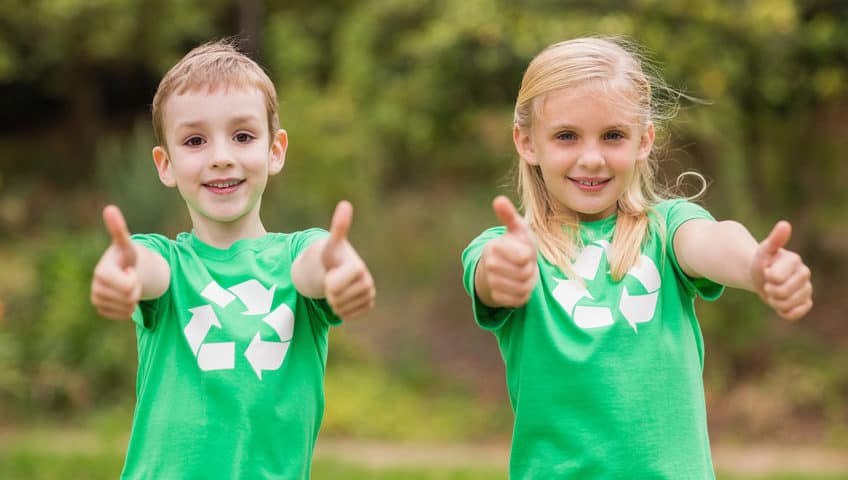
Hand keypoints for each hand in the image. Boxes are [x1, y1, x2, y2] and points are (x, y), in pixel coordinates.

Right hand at [91, 205, 140, 319]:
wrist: (123, 269)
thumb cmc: (126, 255)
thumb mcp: (127, 244)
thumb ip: (119, 230)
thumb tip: (110, 208)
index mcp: (100, 272)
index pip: (127, 287)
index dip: (134, 280)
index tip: (129, 270)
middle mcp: (95, 287)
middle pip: (129, 298)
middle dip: (136, 289)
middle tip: (129, 277)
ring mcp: (97, 299)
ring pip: (127, 308)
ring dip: (133, 299)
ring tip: (127, 284)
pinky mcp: (101, 309)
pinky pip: (123, 316)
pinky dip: (129, 308)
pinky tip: (124, 295)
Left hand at [321, 201, 375, 319]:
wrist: (337, 268)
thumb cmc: (332, 255)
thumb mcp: (330, 243)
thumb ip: (339, 227)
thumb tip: (345, 204)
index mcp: (359, 267)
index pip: (333, 287)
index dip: (327, 282)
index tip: (332, 270)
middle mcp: (368, 282)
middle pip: (336, 300)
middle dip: (329, 292)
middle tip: (334, 279)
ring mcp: (369, 295)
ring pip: (341, 310)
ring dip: (334, 301)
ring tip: (338, 286)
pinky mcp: (368, 305)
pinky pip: (347, 316)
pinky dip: (341, 309)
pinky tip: (343, 296)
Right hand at [477, 196, 537, 307]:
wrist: (499, 270)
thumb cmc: (514, 246)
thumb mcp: (516, 229)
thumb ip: (509, 216)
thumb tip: (498, 199)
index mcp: (493, 247)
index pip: (524, 257)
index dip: (530, 255)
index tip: (524, 252)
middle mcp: (488, 265)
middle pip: (525, 273)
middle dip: (530, 269)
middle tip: (524, 264)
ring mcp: (491, 282)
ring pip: (524, 288)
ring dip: (528, 282)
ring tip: (522, 274)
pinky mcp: (496, 297)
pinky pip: (520, 300)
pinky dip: (524, 294)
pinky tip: (518, 286)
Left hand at [750, 221, 812, 320]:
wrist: (763, 275)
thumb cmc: (762, 262)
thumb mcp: (763, 251)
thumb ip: (774, 240)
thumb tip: (784, 224)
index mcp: (795, 260)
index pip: (777, 278)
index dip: (767, 278)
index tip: (766, 272)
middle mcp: (805, 274)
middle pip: (782, 293)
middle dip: (769, 291)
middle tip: (768, 284)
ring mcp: (807, 288)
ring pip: (788, 304)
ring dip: (775, 302)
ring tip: (773, 293)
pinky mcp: (806, 302)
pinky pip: (796, 314)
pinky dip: (784, 312)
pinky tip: (780, 304)